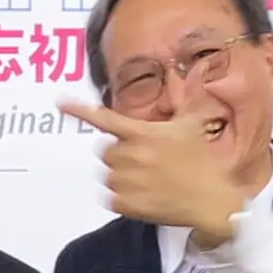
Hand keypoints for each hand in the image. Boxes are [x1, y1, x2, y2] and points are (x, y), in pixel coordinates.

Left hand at [60, 94, 248, 242]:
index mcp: (144, 133)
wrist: (210, 201)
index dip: (80, 110)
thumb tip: (201, 67)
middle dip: (120, 153)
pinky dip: (122, 198)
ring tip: (148, 178)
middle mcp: (132, 156)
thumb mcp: (193, 124)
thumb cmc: (202, 161)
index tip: (61, 102)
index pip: (106, 119)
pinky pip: (110, 198)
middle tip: (145, 160)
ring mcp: (127, 182)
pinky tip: (145, 194)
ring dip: (121, 176)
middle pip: (105, 150)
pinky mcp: (126, 205)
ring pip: (107, 174)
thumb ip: (190, 95)